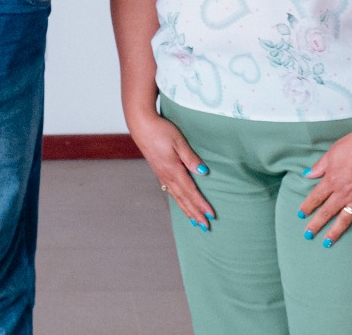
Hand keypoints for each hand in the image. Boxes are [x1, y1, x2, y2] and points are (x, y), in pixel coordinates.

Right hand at [130, 108, 214, 227]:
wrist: (141, 125)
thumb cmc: (160, 130)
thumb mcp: (179, 142)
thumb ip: (190, 158)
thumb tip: (203, 173)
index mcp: (173, 170)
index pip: (191, 192)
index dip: (201, 205)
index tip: (211, 216)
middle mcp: (167, 176)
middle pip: (183, 199)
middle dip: (194, 213)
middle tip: (205, 227)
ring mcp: (161, 174)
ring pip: (176, 197)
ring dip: (186, 209)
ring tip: (194, 221)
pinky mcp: (159, 170)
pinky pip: (170, 190)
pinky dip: (178, 200)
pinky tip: (180, 202)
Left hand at [298, 126, 351, 247]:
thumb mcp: (333, 152)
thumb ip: (320, 166)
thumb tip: (307, 175)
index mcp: (332, 180)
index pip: (316, 197)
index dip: (308, 207)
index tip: (301, 215)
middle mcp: (344, 192)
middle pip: (327, 211)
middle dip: (316, 224)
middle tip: (308, 235)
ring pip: (345, 219)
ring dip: (335, 232)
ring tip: (327, 243)